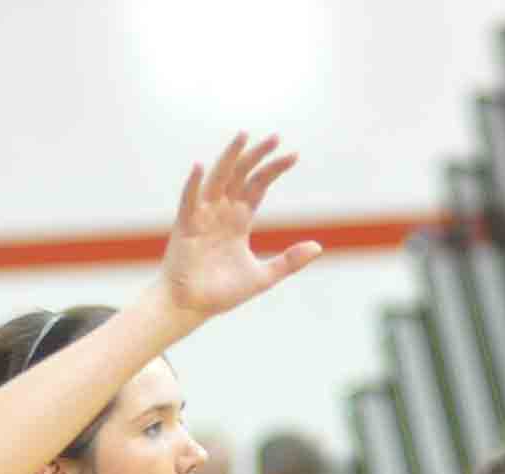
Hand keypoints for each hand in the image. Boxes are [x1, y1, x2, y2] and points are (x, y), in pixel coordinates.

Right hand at [160, 133, 321, 319]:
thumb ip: (289, 260)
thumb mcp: (263, 276)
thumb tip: (319, 246)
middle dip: (257, 155)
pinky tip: (199, 166)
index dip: (274, 169)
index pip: (258, 185)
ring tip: (243, 135)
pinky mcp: (185, 227)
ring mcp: (203, 216)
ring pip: (217, 178)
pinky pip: (189, 200)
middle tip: (276, 136)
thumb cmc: (221, 292)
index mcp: (239, 220)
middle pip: (241, 174)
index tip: (294, 155)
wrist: (192, 307)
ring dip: (229, 157)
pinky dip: (193, 184)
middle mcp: (221, 212)